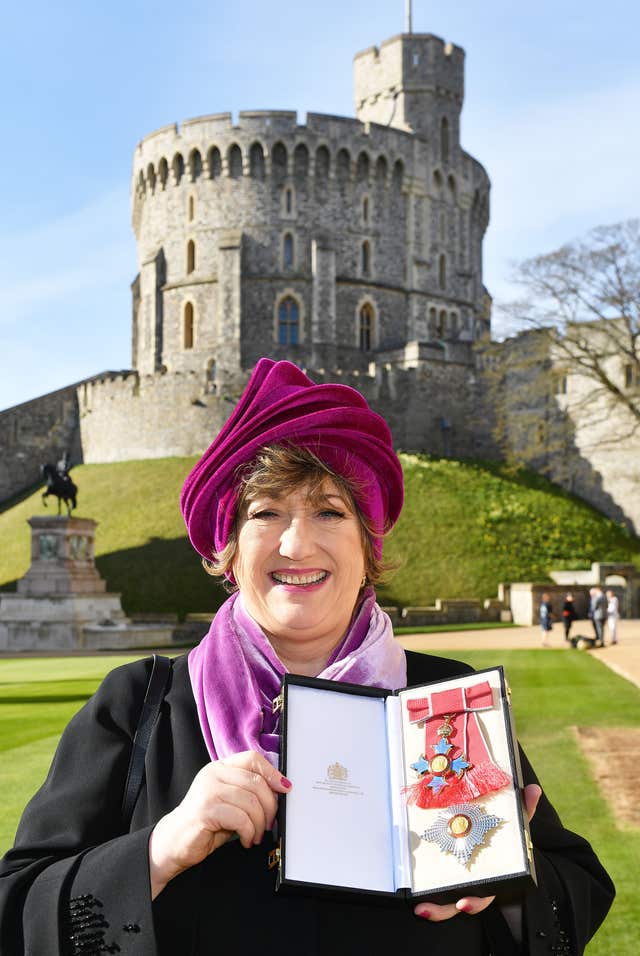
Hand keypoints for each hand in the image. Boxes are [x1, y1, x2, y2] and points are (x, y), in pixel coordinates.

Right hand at [149, 750, 291, 898]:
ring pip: (251, 802)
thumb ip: (248, 792)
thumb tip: (280, 789)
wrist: (173, 842)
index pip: (252, 758)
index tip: (285, 788)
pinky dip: (249, 832)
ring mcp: (208, 791)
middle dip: (270, 807)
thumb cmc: (206, 824)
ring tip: (255, 835)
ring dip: (259, 824)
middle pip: (256, 782)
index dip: (272, 773)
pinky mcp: (206, 810)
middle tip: (269, 824)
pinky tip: (246, 840)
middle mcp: (213, 774)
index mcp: (219, 767)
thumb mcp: (229, 802)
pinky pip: (241, 818)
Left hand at [413, 783, 540, 920]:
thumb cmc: (507, 833)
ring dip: (435, 909)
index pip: (484, 894)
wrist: (497, 832)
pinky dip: (427, 895)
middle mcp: (476, 883)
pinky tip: (415, 899)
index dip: (475, 901)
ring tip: (420, 909)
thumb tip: (533, 790)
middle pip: (459, 904)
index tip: (463, 903)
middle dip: (444, 910)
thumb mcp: (516, 821)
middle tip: (426, 910)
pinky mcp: (446, 874)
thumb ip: (525, 808)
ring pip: (447, 903)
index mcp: (492, 876)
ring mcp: (460, 881)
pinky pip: (437, 889)